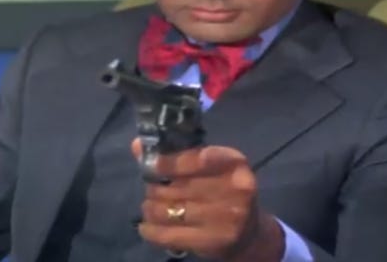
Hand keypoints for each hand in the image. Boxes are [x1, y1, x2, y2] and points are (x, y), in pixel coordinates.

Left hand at [132, 139, 284, 261]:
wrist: (248, 234)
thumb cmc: (225, 191)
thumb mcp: (211, 168)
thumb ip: (178, 155)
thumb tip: (137, 145)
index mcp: (234, 163)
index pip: (196, 158)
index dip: (168, 162)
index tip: (150, 164)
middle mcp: (234, 189)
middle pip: (179, 186)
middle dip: (156, 187)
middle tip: (150, 188)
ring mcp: (225, 217)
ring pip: (171, 209)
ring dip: (151, 207)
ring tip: (149, 206)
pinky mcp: (213, 241)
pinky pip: (171, 235)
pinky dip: (152, 230)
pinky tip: (146, 227)